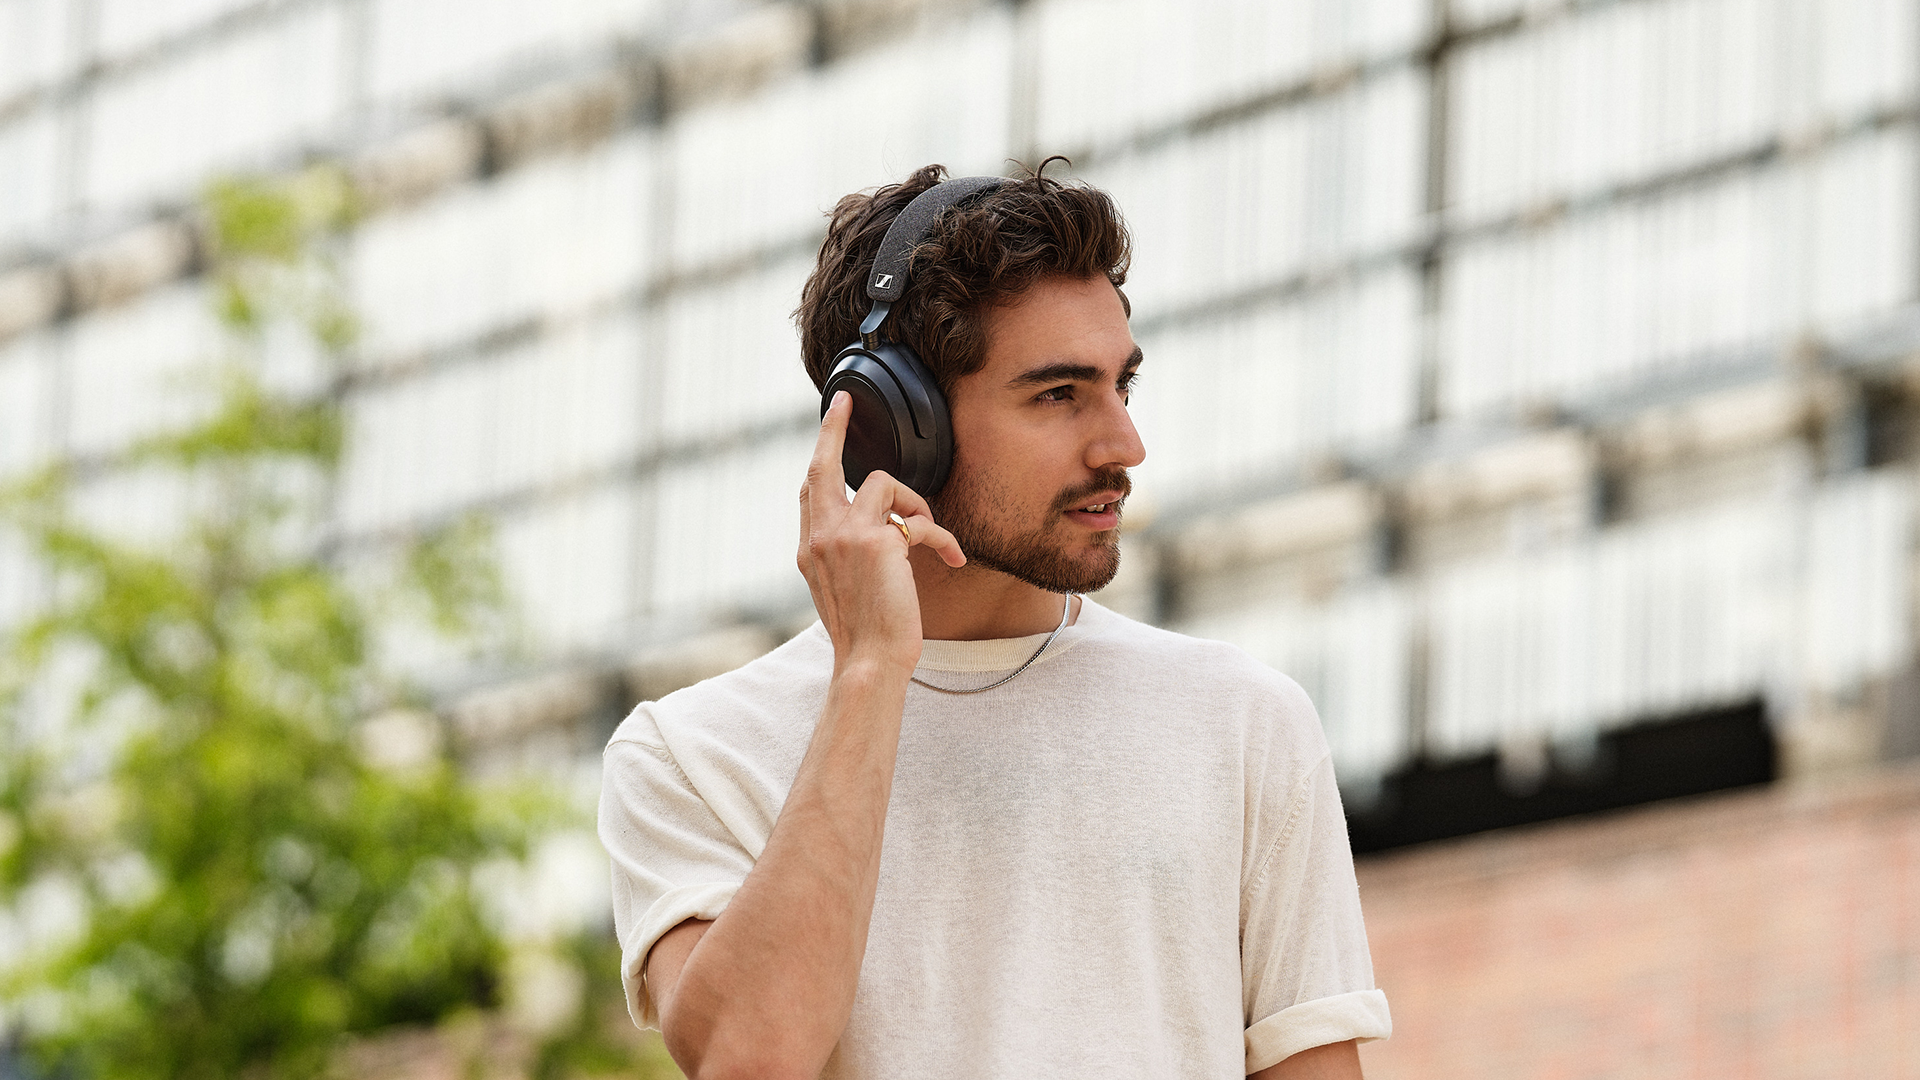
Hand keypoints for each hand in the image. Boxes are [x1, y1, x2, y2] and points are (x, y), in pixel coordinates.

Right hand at [798, 392, 964, 673]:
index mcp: (809, 548)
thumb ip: (846, 552)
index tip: (830, 421)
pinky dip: (942, 536)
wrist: (869, 662)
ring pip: (883, 484)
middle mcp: (819, 536)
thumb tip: (880, 526)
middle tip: (845, 404)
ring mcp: (845, 536)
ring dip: (914, 504)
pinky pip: (919, 520)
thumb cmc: (865, 635)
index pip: (809, 488)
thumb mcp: (841, 588)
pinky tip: (953, 557)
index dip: (820, 452)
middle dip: (833, 427)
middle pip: (822, 464)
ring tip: (928, 536)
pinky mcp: (879, 541)